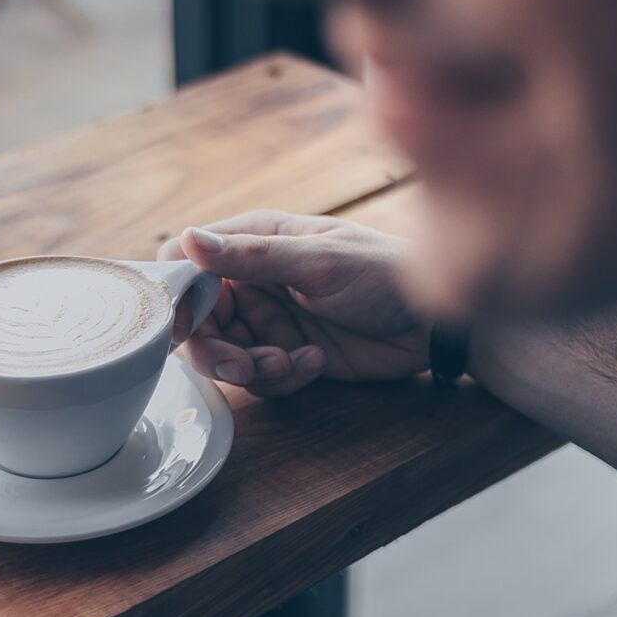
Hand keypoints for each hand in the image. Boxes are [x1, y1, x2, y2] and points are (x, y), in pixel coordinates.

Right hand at [159, 211, 428, 395]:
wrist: (438, 325)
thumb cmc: (386, 273)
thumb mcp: (318, 261)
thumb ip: (251, 255)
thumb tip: (189, 239)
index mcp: (253, 240)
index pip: (185, 262)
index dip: (178, 294)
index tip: (186, 324)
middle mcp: (252, 279)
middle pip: (197, 320)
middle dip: (214, 348)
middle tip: (242, 364)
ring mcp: (268, 319)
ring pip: (223, 354)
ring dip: (249, 367)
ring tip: (287, 363)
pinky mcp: (286, 354)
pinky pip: (258, 376)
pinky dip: (279, 377)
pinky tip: (314, 363)